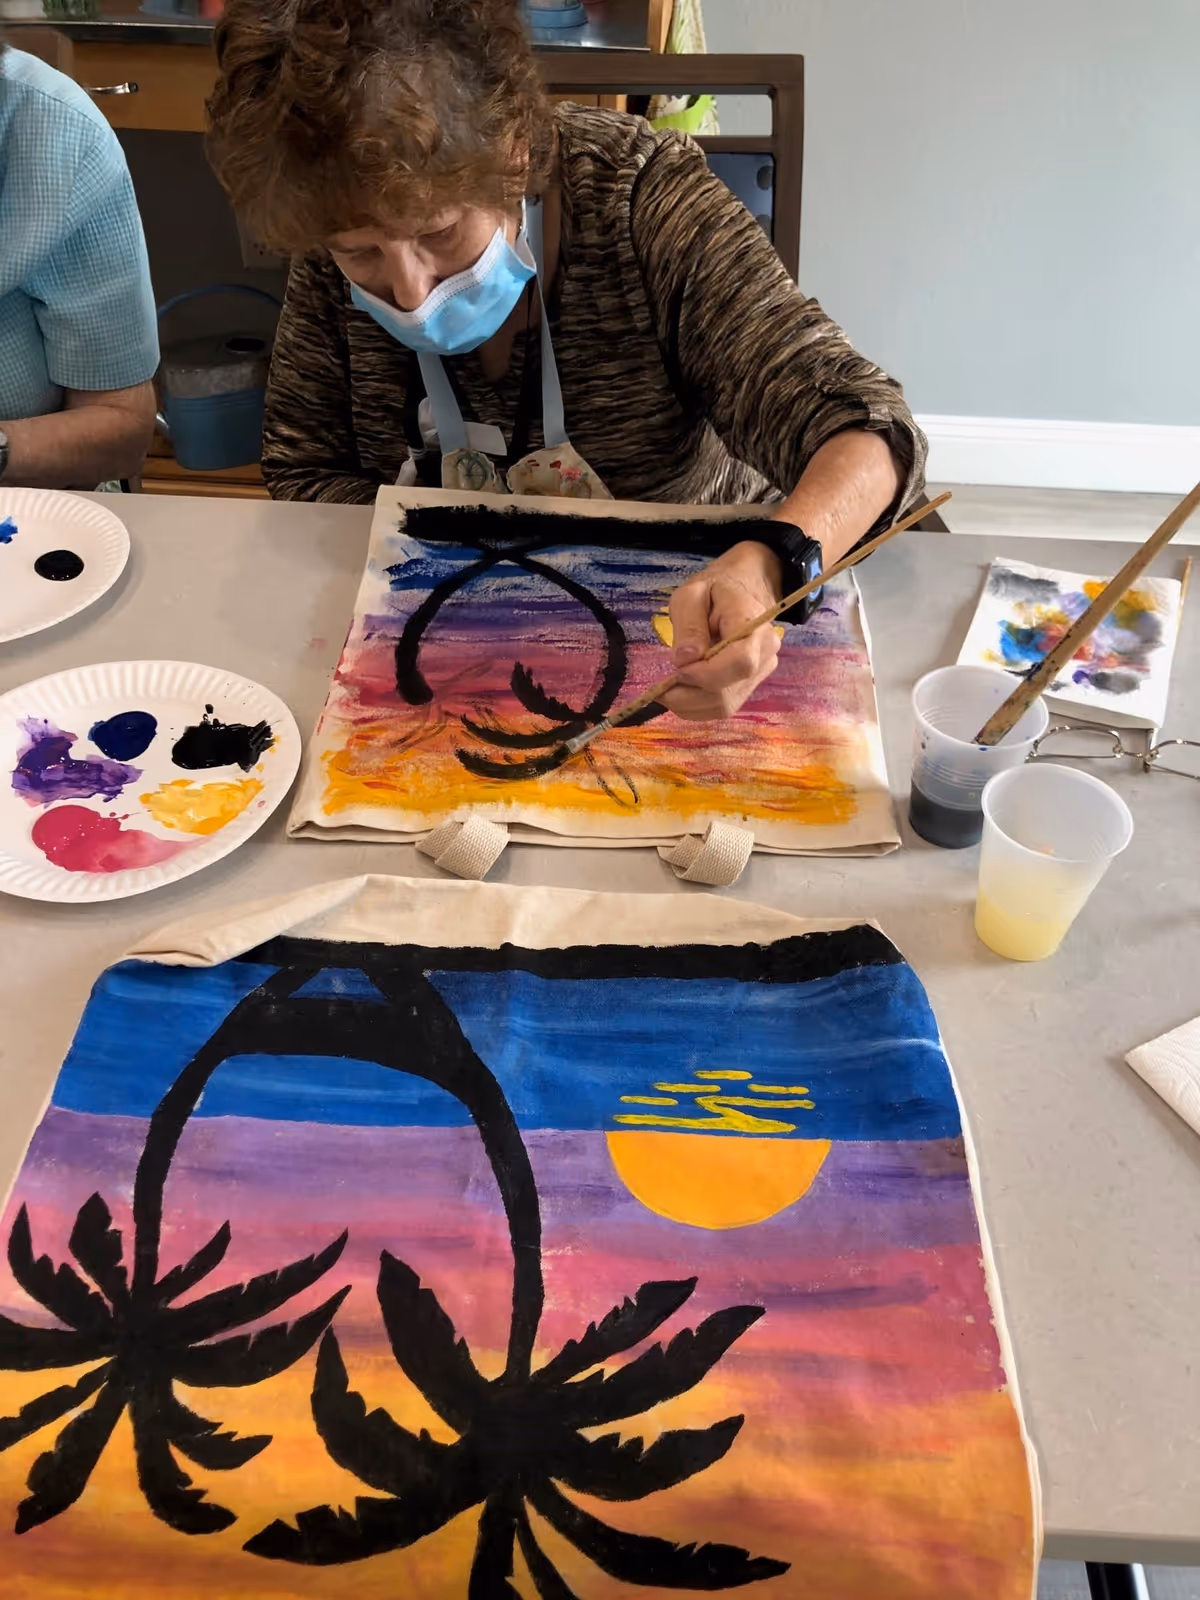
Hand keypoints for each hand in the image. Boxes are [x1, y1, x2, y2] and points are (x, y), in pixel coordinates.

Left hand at [660, 540, 783, 720]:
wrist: (741, 590)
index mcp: (754, 625)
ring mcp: (760, 673)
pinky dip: (696, 707)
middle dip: (689, 693)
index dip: (706, 674)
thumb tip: (684, 660)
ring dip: (689, 704)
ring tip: (667, 689)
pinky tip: (681, 692)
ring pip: (724, 705)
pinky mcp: (749, 686)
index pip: (740, 663)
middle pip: (728, 692)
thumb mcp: (692, 594)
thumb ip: (688, 624)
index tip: (677, 667)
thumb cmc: (715, 589)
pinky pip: (723, 707)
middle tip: (662, 684)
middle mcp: (765, 654)